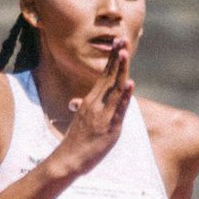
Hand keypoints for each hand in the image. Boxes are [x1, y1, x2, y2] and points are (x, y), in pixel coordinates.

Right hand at [56, 42, 133, 173]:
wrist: (68, 160)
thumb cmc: (75, 142)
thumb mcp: (80, 120)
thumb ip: (82, 108)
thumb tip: (76, 102)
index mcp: (91, 101)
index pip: (104, 76)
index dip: (112, 59)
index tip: (118, 43)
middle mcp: (96, 104)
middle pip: (109, 77)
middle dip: (117, 58)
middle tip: (122, 38)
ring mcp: (103, 115)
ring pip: (114, 89)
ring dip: (120, 70)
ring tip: (125, 53)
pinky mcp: (109, 128)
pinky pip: (118, 110)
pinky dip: (124, 96)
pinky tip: (130, 84)